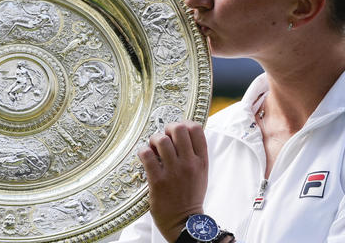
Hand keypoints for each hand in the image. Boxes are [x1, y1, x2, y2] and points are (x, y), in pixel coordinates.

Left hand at [138, 120, 208, 241]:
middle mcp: (189, 164)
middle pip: (179, 129)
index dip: (184, 124)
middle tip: (163, 138)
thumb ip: (195, 155)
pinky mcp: (157, 180)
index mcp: (201, 161)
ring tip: (153, 149)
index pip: (196, 129)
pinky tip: (145, 157)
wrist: (184, 222)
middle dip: (167, 129)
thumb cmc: (190, 196)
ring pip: (161, 139)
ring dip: (154, 140)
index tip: (177, 130)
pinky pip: (147, 155)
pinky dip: (143, 151)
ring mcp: (173, 172)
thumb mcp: (201, 174)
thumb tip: (183, 134)